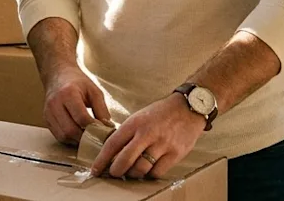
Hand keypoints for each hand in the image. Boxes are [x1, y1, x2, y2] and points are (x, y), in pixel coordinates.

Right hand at [41, 64, 110, 144]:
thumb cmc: (78, 82)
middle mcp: (55, 103)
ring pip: (63, 136)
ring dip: (77, 140)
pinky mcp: (46, 119)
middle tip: (97, 137)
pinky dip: (70, 139)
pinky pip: (58, 136)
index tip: (103, 131)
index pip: (81, 118)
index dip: (94, 128)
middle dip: (85, 137)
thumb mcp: (94, 91)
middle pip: (70, 130)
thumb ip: (102, 110)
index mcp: (68, 93)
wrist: (58, 75)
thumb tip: (108, 128)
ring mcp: (48, 112)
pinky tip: (78, 134)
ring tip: (88, 136)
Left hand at [90, 93, 206, 179]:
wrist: (188, 107)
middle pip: (125, 160)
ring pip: (141, 168)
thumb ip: (127, 133)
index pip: (112, 144)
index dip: (101, 159)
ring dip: (133, 174)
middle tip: (114, 173)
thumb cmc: (161, 113)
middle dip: (116, 171)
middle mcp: (147, 133)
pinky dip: (149, 174)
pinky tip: (148, 170)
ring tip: (131, 172)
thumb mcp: (139, 117)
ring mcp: (162, 144)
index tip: (95, 169)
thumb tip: (112, 152)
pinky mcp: (175, 153)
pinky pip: (157, 172)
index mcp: (135, 123)